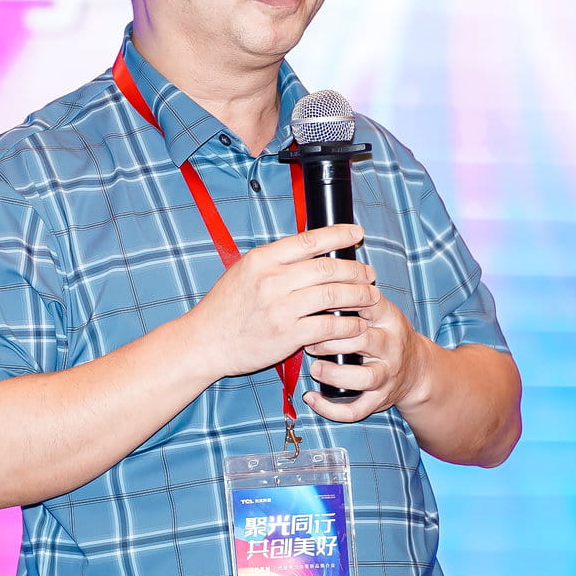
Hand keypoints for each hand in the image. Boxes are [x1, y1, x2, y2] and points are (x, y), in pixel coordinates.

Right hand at [184, 223, 378, 379]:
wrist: (204, 342)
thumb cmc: (224, 308)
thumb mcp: (243, 272)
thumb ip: (274, 261)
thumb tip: (309, 250)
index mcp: (262, 259)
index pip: (309, 240)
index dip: (339, 235)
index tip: (357, 234)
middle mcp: (272, 280)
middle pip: (327, 268)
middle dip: (355, 270)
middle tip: (369, 273)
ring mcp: (280, 307)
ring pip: (332, 295)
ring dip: (358, 295)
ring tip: (370, 297)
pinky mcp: (287, 334)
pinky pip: (328, 326)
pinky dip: (348, 324)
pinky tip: (356, 324)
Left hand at [302, 291, 433, 422]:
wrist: (418, 370)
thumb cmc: (386, 335)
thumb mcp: (380, 311)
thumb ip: (356, 296)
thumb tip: (319, 273)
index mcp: (389, 319)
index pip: (368, 304)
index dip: (340, 302)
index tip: (318, 304)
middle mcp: (391, 347)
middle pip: (362, 340)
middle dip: (330, 340)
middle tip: (309, 339)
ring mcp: (387, 375)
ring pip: (364, 377)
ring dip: (334, 373)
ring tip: (315, 367)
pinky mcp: (379, 399)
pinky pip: (356, 410)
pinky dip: (331, 409)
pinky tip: (312, 399)